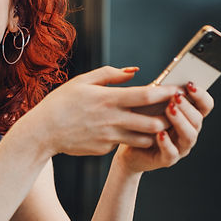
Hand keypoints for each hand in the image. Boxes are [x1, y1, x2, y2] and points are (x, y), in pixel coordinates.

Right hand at [21, 66, 177, 156]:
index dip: (165, 93)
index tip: (178, 89)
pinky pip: (123, 143)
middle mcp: (111, 120)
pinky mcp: (104, 149)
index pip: (145, 96)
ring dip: (154, 132)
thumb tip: (134, 71)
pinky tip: (129, 131)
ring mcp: (109, 137)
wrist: (42, 133)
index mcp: (107, 99)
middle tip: (175, 111)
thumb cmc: (61, 103)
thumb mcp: (82, 81)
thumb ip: (110, 74)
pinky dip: (131, 137)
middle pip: (152, 122)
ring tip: (160, 123)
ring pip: (144, 138)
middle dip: (168, 118)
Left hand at [114, 82, 214, 172]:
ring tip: (170, 110)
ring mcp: (180, 147)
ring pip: (189, 136)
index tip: (191, 85)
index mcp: (188, 117)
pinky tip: (160, 133)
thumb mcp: (151, 104)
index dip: (202, 95)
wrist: (127, 147)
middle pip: (198, 120)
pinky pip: (171, 153)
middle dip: (187, 107)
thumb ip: (161, 94)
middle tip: (176, 97)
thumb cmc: (141, 122)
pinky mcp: (167, 160)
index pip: (205, 105)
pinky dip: (167, 142)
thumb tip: (166, 81)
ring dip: (180, 121)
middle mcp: (188, 132)